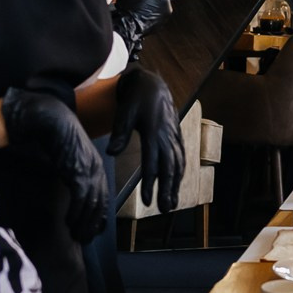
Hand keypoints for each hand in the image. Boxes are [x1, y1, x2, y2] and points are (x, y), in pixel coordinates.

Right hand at [2, 87, 107, 241]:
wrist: (53, 120)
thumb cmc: (59, 138)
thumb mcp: (72, 158)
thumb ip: (76, 174)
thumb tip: (74, 192)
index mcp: (98, 168)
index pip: (103, 198)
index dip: (99, 216)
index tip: (94, 230)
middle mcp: (98, 171)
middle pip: (100, 205)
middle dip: (93, 225)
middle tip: (84, 238)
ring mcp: (90, 171)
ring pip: (91, 205)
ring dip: (83, 223)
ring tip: (75, 235)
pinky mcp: (79, 171)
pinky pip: (80, 198)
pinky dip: (75, 213)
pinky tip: (68, 222)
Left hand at [108, 66, 183, 213]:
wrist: (152, 82)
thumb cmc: (135, 98)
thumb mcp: (124, 113)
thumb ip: (119, 134)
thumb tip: (111, 153)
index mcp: (153, 132)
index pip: (153, 164)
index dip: (151, 184)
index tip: (148, 202)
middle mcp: (167, 136)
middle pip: (170, 168)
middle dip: (168, 190)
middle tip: (164, 209)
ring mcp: (174, 135)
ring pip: (178, 164)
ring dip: (176, 185)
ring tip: (172, 203)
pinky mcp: (176, 135)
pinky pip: (181, 156)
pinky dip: (180, 172)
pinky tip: (177, 183)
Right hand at [111, 0, 170, 57]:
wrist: (125, 25)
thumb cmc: (134, 8)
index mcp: (167, 2)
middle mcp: (165, 13)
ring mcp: (159, 21)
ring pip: (150, 4)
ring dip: (143, 1)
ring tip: (133, 0)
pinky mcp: (151, 27)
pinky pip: (146, 14)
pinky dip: (141, 10)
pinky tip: (133, 9)